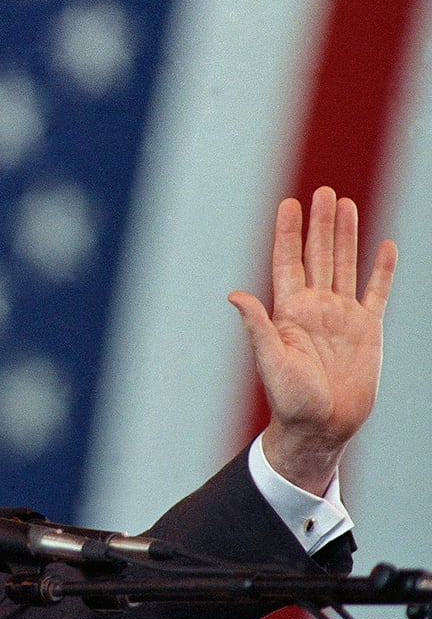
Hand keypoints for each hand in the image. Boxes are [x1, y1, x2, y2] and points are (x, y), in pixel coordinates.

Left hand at [228, 186, 396, 494]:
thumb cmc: (290, 399)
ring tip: (345, 204)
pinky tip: (384, 246)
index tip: (289, 203)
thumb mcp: (271, 360)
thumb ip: (257, 326)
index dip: (288, 233)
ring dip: (346, 236)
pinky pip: (377, 292)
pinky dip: (382, 269)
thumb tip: (234, 295)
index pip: (288, 262)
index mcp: (289, 311)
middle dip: (320, 224)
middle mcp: (315, 307)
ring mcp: (342, 316)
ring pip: (345, 265)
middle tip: (323, 191)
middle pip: (318, 255)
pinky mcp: (368, 330)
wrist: (321, 426)